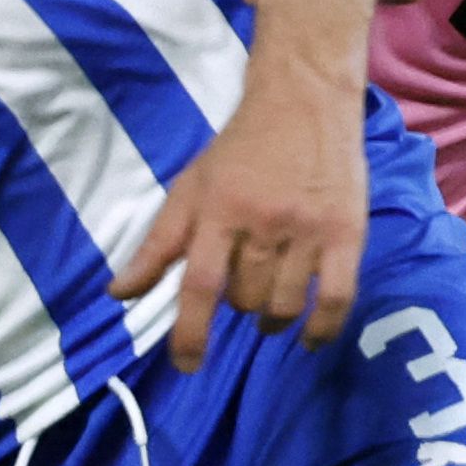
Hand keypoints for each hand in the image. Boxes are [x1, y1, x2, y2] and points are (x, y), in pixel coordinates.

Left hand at [111, 96, 367, 371]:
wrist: (304, 99)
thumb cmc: (240, 148)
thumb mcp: (190, 188)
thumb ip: (157, 245)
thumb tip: (118, 295)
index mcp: (218, 210)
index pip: (199, 285)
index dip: (190, 334)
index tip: (187, 366)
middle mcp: (262, 223)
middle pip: (245, 298)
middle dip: (237, 305)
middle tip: (242, 283)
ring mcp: (308, 230)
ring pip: (285, 305)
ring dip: (272, 318)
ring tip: (269, 308)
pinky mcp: (348, 234)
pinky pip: (337, 299)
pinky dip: (322, 329)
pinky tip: (309, 338)